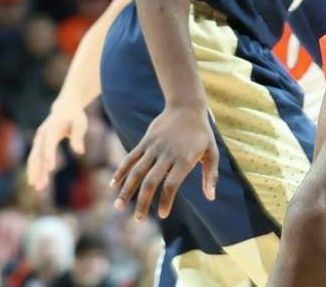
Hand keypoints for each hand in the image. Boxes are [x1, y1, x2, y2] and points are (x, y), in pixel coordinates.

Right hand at [27, 98, 87, 190]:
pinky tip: (41, 183)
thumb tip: (80, 152)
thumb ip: (78, 137)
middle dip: (37, 170)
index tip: (51, 169)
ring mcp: (39, 141)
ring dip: (36, 174)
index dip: (49, 156)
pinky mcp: (40, 146)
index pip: (49, 144)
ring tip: (39, 189)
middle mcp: (42, 135)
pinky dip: (38, 171)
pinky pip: (37, 160)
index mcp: (52, 128)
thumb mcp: (80, 123)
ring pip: (35, 160)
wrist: (65, 107)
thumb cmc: (75, 116)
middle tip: (38, 186)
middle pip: (38, 155)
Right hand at [110, 104, 218, 220]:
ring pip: (137, 172)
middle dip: (143, 203)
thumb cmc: (201, 133)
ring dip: (127, 190)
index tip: (163, 214)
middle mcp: (167, 155)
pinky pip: (131, 157)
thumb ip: (212, 175)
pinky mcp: (145, 141)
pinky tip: (113, 184)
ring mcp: (154, 147)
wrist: (187, 106)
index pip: (171, 185)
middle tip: (138, 220)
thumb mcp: (212, 152)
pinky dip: (121, 170)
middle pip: (151, 182)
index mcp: (184, 160)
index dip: (166, 201)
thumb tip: (211, 197)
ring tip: (118, 207)